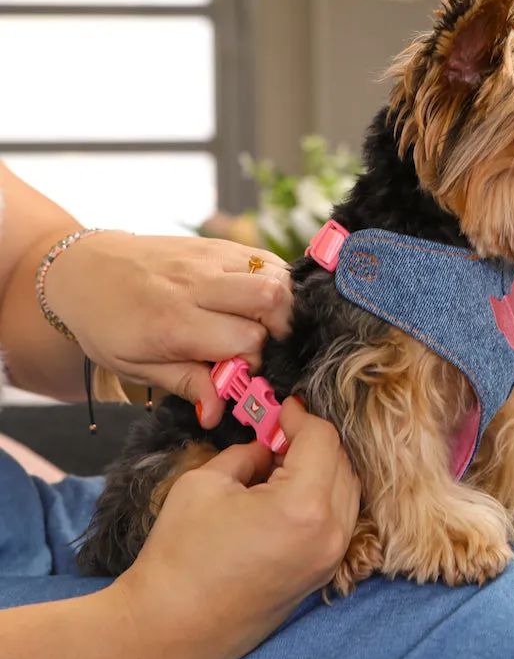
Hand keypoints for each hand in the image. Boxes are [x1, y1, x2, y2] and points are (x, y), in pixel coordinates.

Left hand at [43, 231, 291, 424]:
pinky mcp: (215, 244)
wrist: (84, 268)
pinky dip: (274, 279)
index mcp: (173, 323)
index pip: (246, 340)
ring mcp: (208, 258)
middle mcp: (195, 285)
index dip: (254, 362)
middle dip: (282, 328)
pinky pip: (263, 257)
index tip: (240, 371)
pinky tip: (259, 299)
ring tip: (266, 322)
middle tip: (267, 344)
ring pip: (273, 274)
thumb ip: (185, 384)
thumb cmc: (107, 323)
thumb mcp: (135, 366)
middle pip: (270, 297)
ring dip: (283, 303)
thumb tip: (218, 414)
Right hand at [112, 399, 360, 658]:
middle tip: (278, 431)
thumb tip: (267, 446)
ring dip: (322, 465)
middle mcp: (329, 533)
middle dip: (312, 439)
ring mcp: (330, 557)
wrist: (170, 628)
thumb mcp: (207, 482)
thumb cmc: (180, 556)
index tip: (282, 408)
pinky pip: (340, 517)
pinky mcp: (323, 572)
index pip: (322, 439)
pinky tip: (289, 490)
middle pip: (341, 461)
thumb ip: (247, 454)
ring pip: (347, 488)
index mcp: (303, 506)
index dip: (300, 416)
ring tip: (282, 461)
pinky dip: (324, 493)